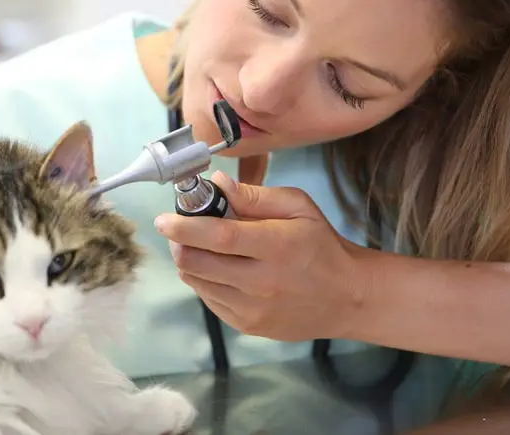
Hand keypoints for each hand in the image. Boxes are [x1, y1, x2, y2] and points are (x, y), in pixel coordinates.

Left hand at [154, 172, 372, 341]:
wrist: (347, 297)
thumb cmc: (321, 245)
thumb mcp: (298, 207)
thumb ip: (255, 195)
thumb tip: (217, 183)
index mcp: (276, 246)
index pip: (219, 237)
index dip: (185, 228)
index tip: (163, 219)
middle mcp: (262, 282)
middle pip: (198, 263)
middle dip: (179, 243)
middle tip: (178, 229)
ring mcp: (253, 309)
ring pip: (198, 282)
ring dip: (189, 260)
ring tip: (201, 246)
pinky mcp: (247, 326)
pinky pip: (208, 299)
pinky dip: (205, 280)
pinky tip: (221, 268)